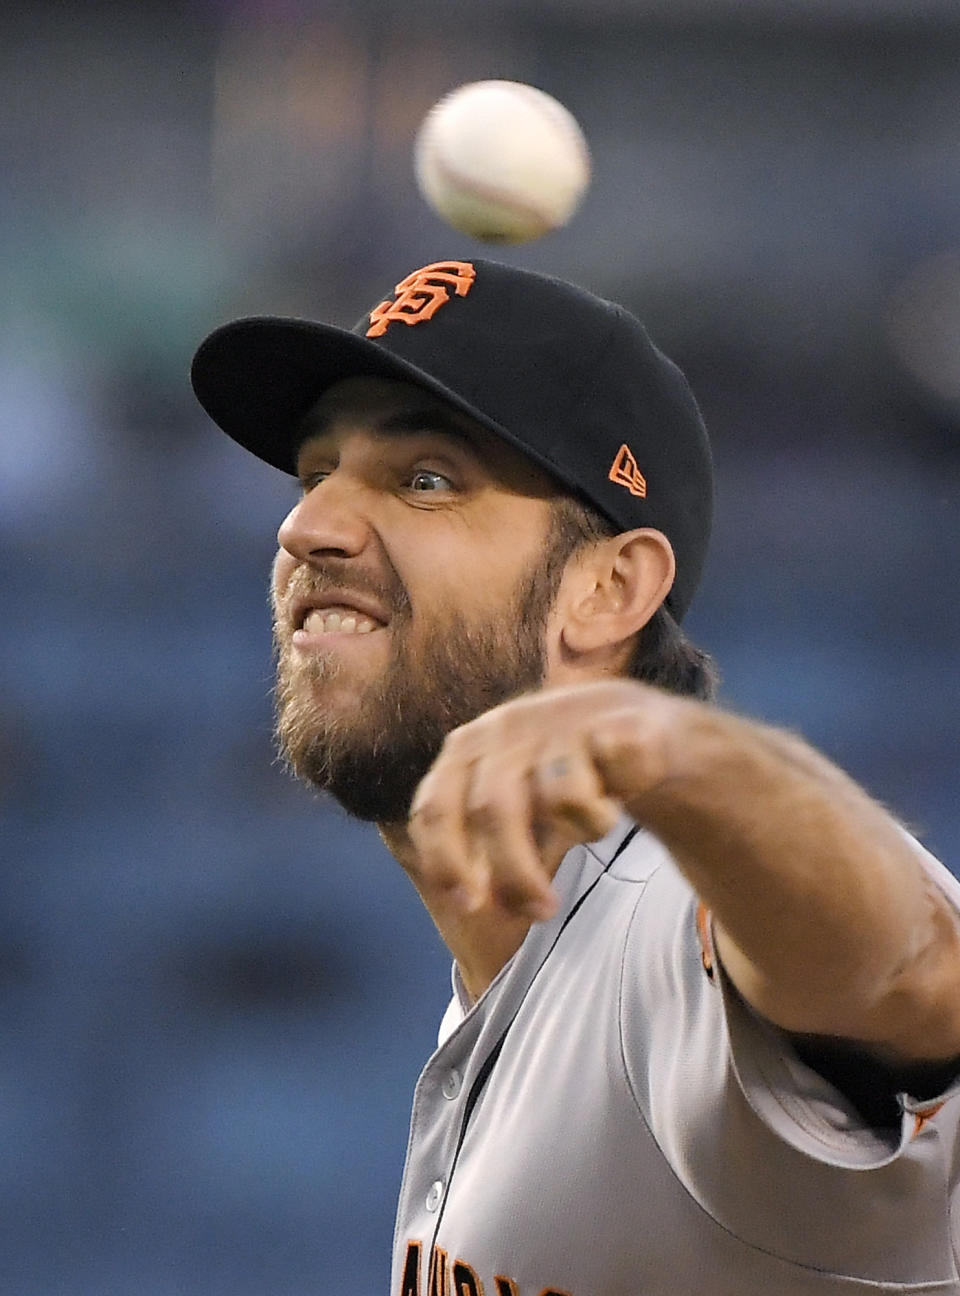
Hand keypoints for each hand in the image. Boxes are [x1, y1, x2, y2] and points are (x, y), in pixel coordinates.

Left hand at [407, 679, 681, 920]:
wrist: (627, 721)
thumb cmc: (556, 773)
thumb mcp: (508, 801)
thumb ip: (479, 841)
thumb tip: (467, 903)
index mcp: (466, 746)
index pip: (434, 807)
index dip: (446, 860)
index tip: (470, 906)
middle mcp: (504, 726)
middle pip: (493, 808)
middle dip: (515, 871)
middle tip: (541, 912)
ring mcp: (555, 719)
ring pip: (558, 799)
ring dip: (580, 830)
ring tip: (593, 829)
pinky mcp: (608, 723)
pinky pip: (609, 786)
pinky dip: (603, 813)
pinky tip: (616, 800)